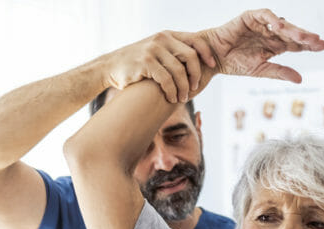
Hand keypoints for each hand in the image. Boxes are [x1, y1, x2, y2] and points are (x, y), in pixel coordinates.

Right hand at [103, 31, 217, 102]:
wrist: (111, 66)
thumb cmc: (139, 64)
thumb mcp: (158, 52)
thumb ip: (174, 52)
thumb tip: (200, 62)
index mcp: (168, 35)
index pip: (195, 40)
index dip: (207, 53)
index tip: (212, 66)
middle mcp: (162, 39)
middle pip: (191, 56)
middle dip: (196, 75)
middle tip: (194, 88)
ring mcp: (153, 49)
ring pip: (179, 71)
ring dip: (183, 88)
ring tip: (183, 99)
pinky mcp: (145, 62)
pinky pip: (166, 79)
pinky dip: (172, 92)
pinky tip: (171, 99)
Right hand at [198, 9, 323, 83]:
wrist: (214, 58)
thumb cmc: (235, 64)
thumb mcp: (260, 70)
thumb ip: (279, 72)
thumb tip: (300, 79)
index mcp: (275, 46)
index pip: (296, 44)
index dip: (309, 45)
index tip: (323, 46)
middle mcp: (271, 33)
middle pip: (293, 33)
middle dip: (306, 37)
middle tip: (319, 41)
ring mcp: (262, 24)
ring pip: (282, 24)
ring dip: (293, 30)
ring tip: (304, 36)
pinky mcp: (250, 17)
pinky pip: (265, 15)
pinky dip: (273, 19)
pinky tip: (281, 26)